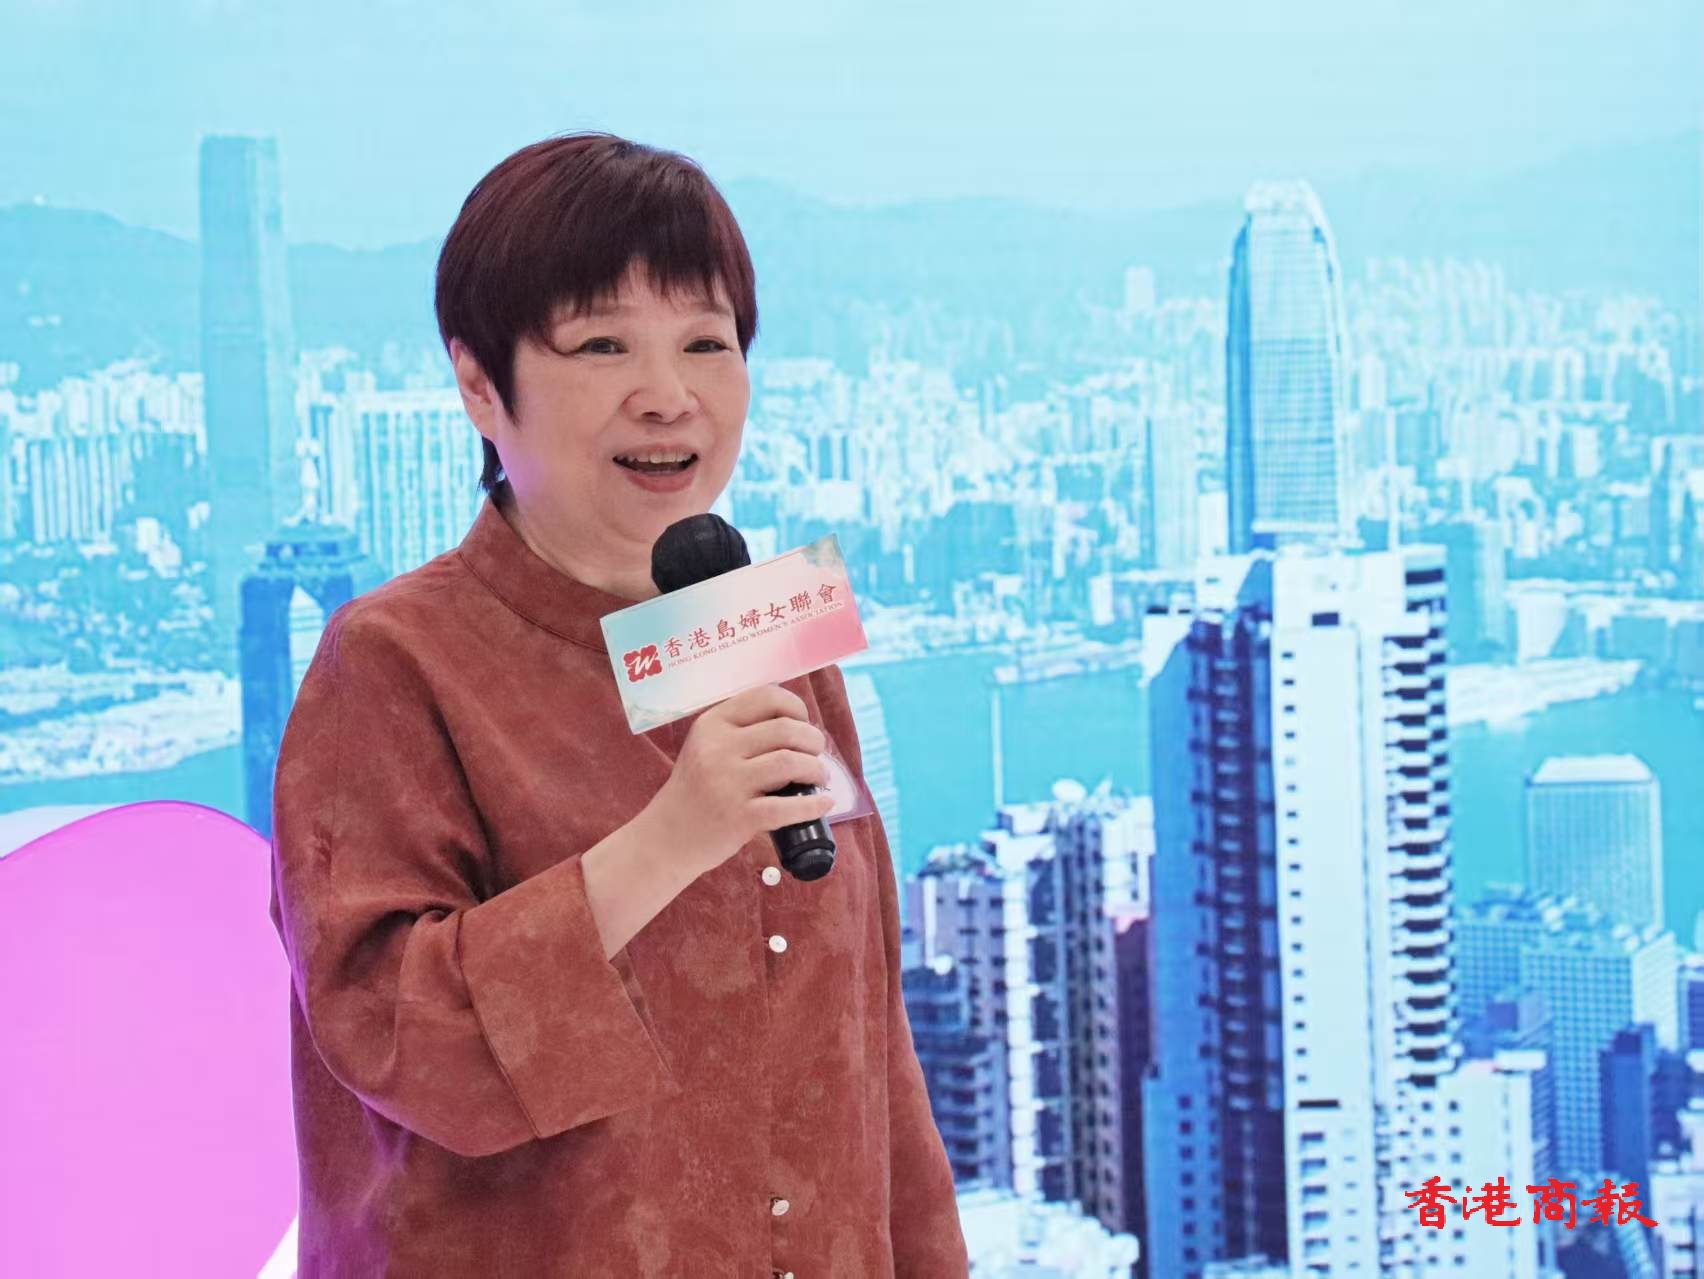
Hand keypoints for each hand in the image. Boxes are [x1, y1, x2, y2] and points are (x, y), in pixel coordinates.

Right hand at [648, 683, 835, 876]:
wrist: (668, 837)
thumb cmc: (696, 790)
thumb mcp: (706, 746)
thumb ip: (739, 730)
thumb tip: (798, 723)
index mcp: (712, 724)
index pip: (766, 697)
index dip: (795, 707)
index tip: (803, 723)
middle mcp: (718, 748)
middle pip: (785, 729)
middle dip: (813, 740)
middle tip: (817, 754)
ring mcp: (727, 783)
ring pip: (790, 762)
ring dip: (816, 769)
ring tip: (819, 777)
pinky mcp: (738, 817)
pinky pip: (787, 808)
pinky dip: (813, 805)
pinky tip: (824, 803)